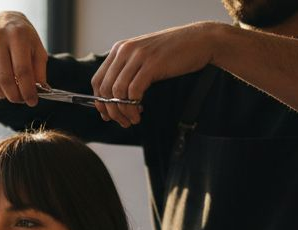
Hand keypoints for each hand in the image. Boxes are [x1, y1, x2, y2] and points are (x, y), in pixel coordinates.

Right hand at [0, 12, 47, 105]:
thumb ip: (39, 70)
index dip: (28, 90)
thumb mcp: (36, 48)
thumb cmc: (23, 37)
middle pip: (5, 78)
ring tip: (11, 95)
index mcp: (17, 35)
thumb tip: (39, 91)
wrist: (1, 21)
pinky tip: (0, 88)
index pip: (22, 70)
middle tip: (21, 100)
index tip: (32, 101)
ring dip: (2, 94)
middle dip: (14, 95)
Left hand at [91, 21, 224, 125]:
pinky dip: (133, 107)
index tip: (107, 114)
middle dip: (111, 110)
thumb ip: (128, 71)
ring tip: (133, 120)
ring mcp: (138, 57)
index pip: (98, 80)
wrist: (200, 40)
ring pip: (118, 92)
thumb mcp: (144, 56)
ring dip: (123, 112)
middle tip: (121, 122)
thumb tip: (114, 98)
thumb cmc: (174, 52)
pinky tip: (140, 113)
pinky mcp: (151, 65)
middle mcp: (125, 51)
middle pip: (105, 88)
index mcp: (120, 49)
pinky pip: (134, 92)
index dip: (99, 102)